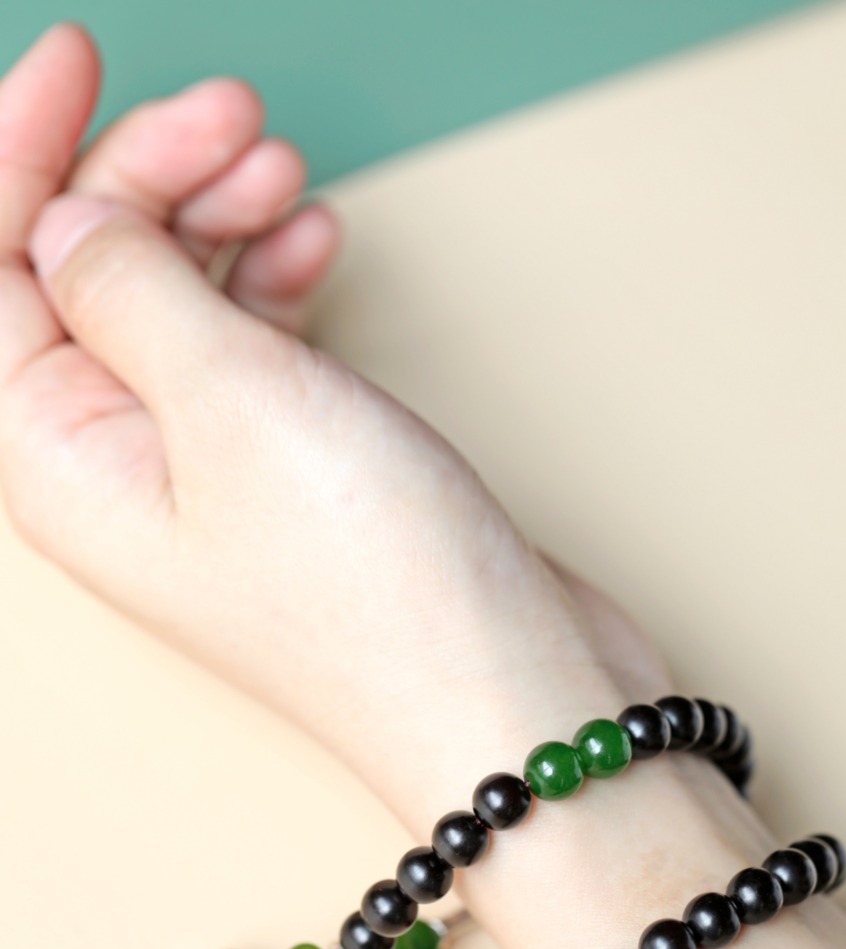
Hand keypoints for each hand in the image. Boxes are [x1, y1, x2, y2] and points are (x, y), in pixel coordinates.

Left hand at [0, 24, 667, 830]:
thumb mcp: (231, 400)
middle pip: (80, 276)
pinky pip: (246, 348)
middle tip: (234, 118)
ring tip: (285, 175)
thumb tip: (73, 217)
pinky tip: (314, 248)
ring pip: (171, 303)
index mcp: (54, 460)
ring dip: (217, 218)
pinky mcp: (286, 474)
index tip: (81, 58)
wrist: (505, 696)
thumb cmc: (374, 594)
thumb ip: (131, 285)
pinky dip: (271, 282)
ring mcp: (203, 472)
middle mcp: (113, 469)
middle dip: (144, 174)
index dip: (18, 153)